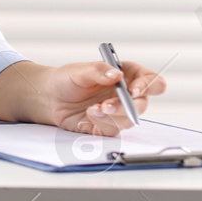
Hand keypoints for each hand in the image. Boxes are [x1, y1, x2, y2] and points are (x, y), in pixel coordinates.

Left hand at [0, 59, 167, 134]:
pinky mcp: (108, 126)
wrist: (49, 97)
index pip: (152, 81)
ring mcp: (119, 111)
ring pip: (129, 119)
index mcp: (128, 75)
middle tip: (107, 106)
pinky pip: (113, 130)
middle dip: (126, 107)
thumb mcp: (79, 70)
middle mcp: (127, 94)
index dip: (148, 86)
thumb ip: (98, 71)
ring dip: (112, 116)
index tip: (133, 90)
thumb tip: (116, 74)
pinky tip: (89, 115)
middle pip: (143, 104)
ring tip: (92, 109)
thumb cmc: (66, 79)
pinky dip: (101, 124)